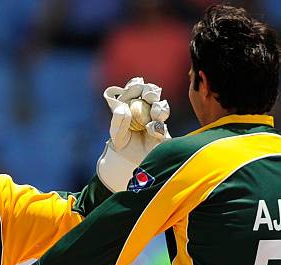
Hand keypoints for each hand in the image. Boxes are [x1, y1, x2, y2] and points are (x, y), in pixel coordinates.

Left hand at [96, 77, 170, 191]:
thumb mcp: (116, 135)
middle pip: (152, 94)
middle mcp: (146, 110)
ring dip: (158, 107)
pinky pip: (162, 128)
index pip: (135, 90)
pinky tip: (152, 127)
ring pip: (161, 108)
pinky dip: (157, 126)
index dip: (136, 86)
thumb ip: (118, 122)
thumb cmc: (122, 145)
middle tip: (148, 94)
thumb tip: (123, 108)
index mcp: (133, 105)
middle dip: (151, 92)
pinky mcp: (163, 135)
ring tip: (154, 111)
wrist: (129, 163)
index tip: (137, 85)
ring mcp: (156, 121)